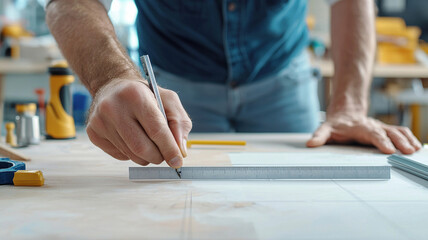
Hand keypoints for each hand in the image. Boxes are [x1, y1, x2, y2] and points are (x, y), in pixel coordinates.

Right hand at [86, 78, 191, 167]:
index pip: (156, 130)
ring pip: (131, 154)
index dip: (169, 149)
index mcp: (135, 95)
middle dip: (158, 156)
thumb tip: (180, 151)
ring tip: (149, 143)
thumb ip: (180, 123)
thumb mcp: (168, 100)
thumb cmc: (145, 95)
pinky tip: (131, 138)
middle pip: (141, 147)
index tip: (178, 161)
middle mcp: (113, 107)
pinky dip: (132, 154)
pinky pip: (119, 155)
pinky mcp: (93, 133)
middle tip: (164, 154)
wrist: (113, 87)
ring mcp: (100, 121)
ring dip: (146, 156)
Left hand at [306, 112, 421, 153]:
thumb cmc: (336, 125)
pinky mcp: (387, 130)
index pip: (372, 134)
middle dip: (400, 142)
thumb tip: (311, 144)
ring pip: (398, 131)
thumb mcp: (325, 129)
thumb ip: (319, 136)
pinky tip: (417, 147)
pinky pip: (401, 132)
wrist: (344, 113)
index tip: (388, 149)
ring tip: (415, 151)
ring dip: (408, 140)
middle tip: (408, 152)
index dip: (381, 141)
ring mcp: (382, 127)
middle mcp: (373, 126)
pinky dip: (410, 138)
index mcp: (360, 127)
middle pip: (389, 132)